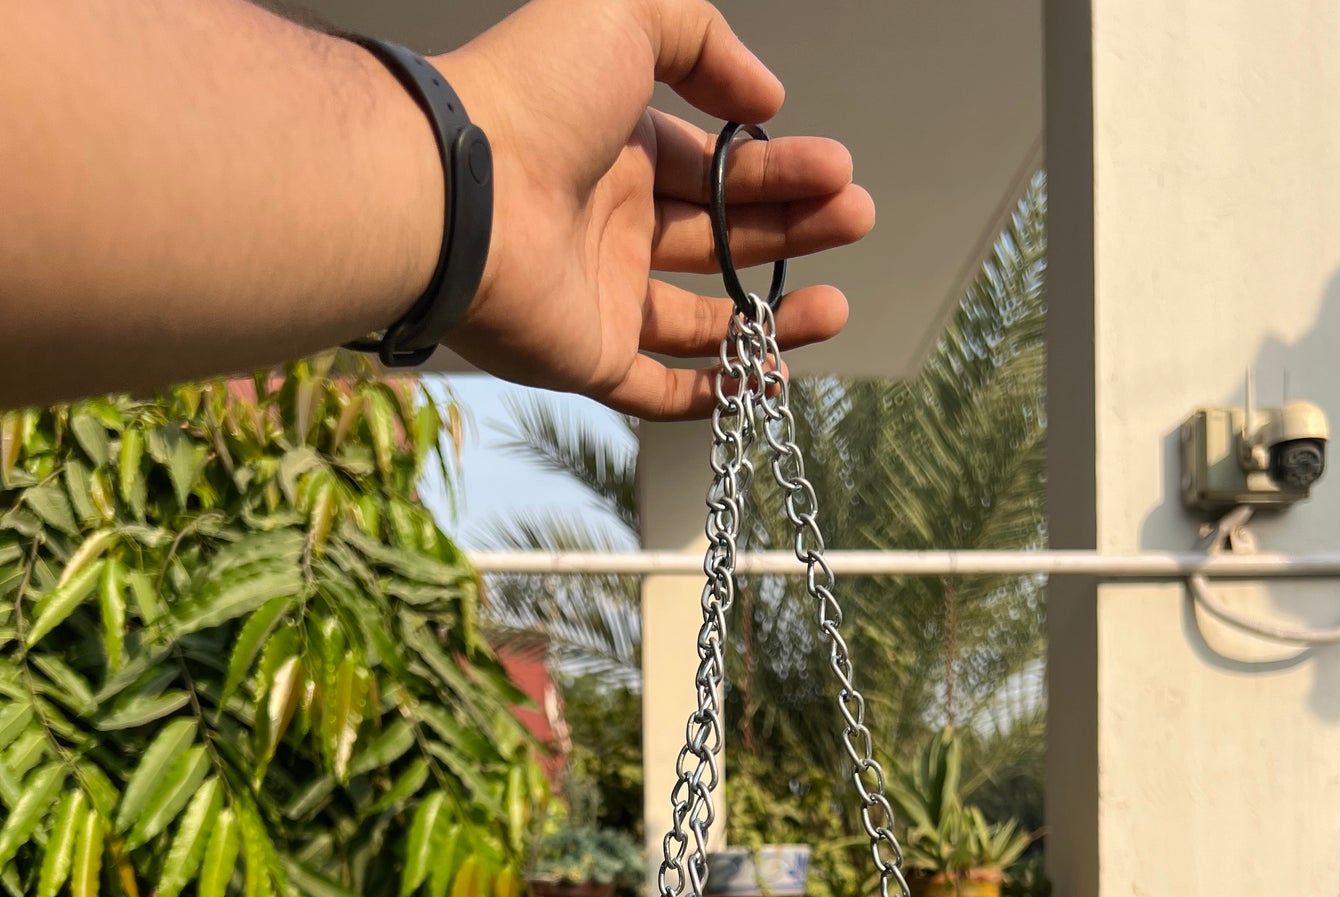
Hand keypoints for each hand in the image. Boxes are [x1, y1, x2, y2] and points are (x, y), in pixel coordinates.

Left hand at [437, 0, 874, 419]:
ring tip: (835, 307)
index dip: (778, 169)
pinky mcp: (590, 359)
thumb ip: (701, 39)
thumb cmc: (534, 96)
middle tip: (855, 219)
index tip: (838, 170)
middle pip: (719, 236)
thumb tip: (764, 100)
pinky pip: (661, 389)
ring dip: (773, 314)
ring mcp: (601, 297)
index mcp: (617, 148)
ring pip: (703, 319)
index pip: (712, 167)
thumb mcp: (623, 15)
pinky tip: (773, 377)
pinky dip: (718, 392)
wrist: (461, 192)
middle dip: (792, 229)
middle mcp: (610, 223)